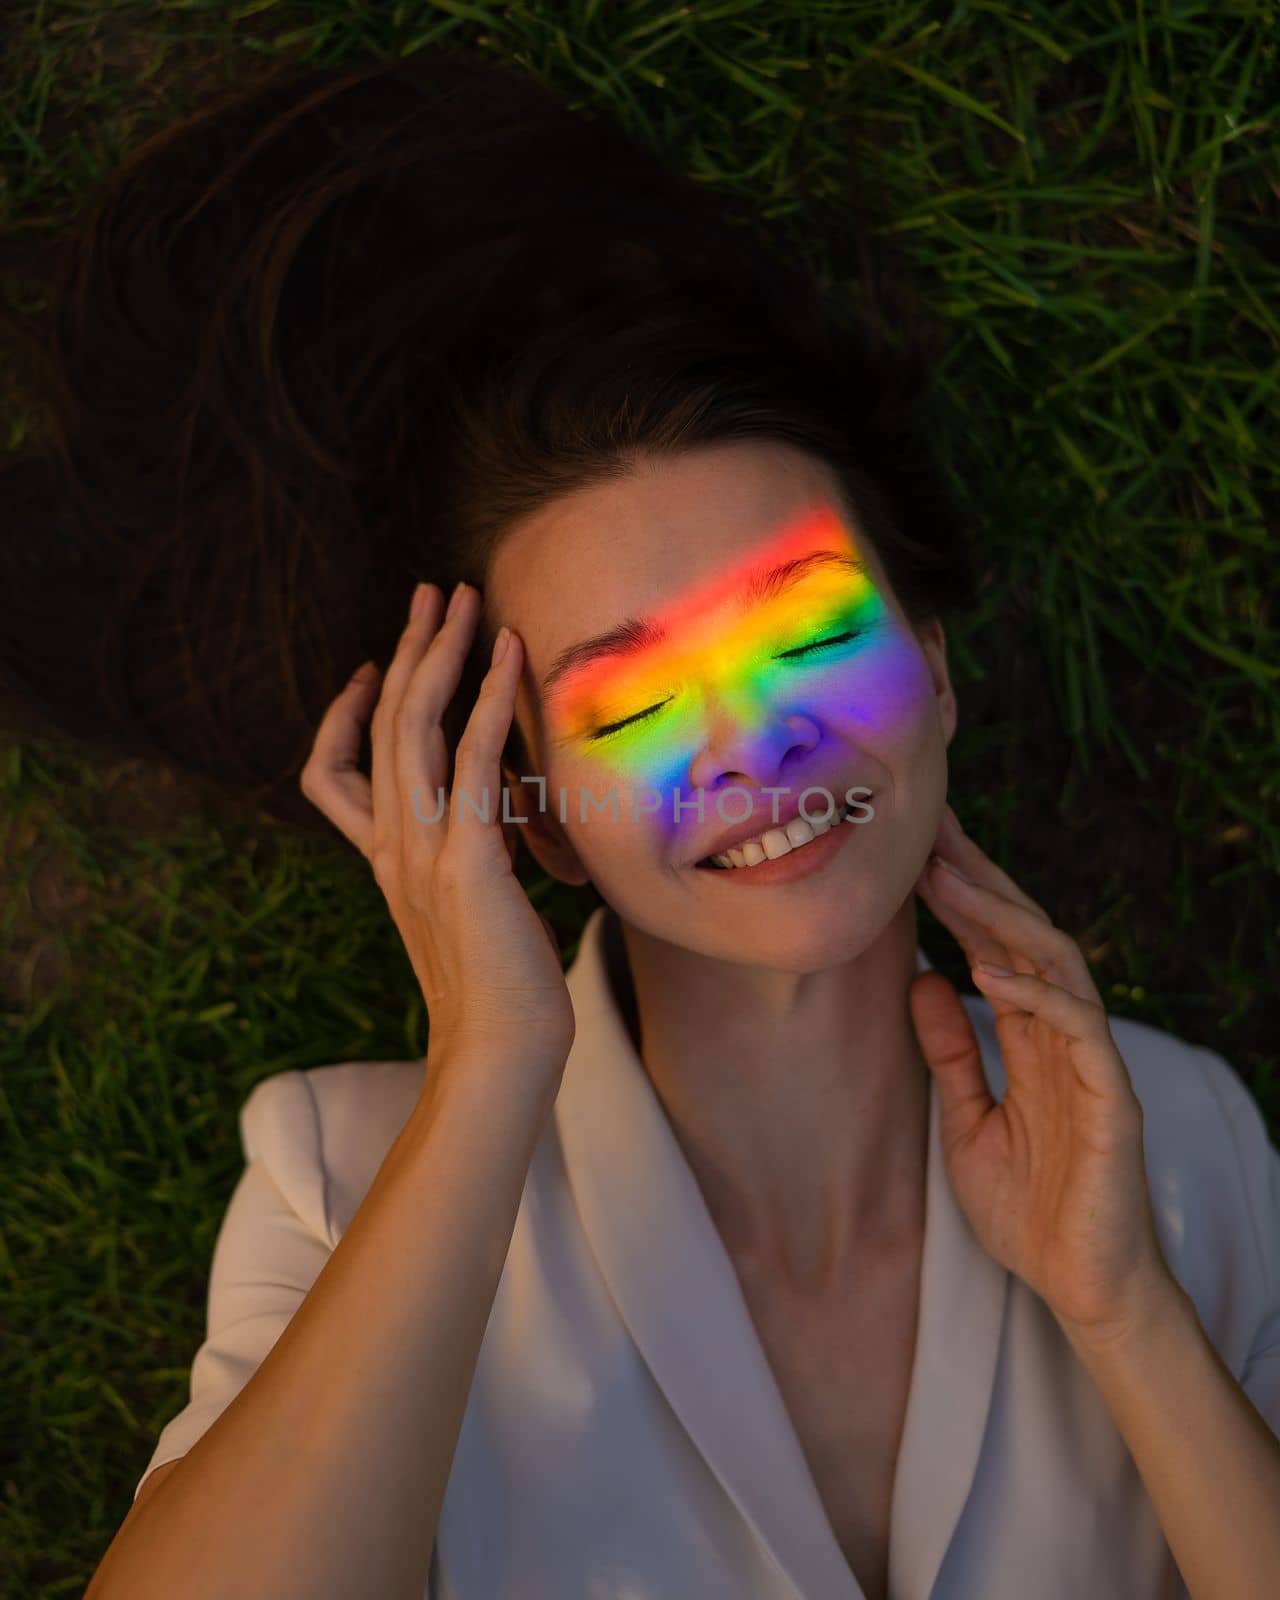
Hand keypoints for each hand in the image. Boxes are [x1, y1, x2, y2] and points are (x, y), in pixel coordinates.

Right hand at [299, 581, 575, 1076]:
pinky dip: (489, 698)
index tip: (376, 670)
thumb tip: (494, 831)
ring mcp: (423, 849)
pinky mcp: (468, 858)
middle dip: (408, 651)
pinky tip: (510, 655)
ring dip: (440, 653)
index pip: (332, 772)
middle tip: (433, 594)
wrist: (500, 1050)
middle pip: (381, 725)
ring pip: (414, 725)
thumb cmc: (497, 989)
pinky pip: (472, 759)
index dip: (346, 715)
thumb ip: (463, 863)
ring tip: (464, 599)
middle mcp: (392, 846)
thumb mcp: (464, 913)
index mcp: (385, 859)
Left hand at [909, 804, 1178, 1347]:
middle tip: (931, 831)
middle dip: (981, 880)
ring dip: (1002, 919)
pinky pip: (1081, 1031)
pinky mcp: (1113, 1099)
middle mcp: (1064, 1037)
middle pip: (1027, 937)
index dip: (963, 897)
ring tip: (949, 880)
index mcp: (1031, 1039)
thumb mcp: (966, 1120)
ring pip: (1056, 966)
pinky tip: (990, 971)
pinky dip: (1038, 996)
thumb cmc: (1029, 1209)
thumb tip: (925, 981)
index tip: (916, 851)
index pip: (998, 948)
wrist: (1081, 1288)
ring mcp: (1092, 1063)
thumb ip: (950, 1054)